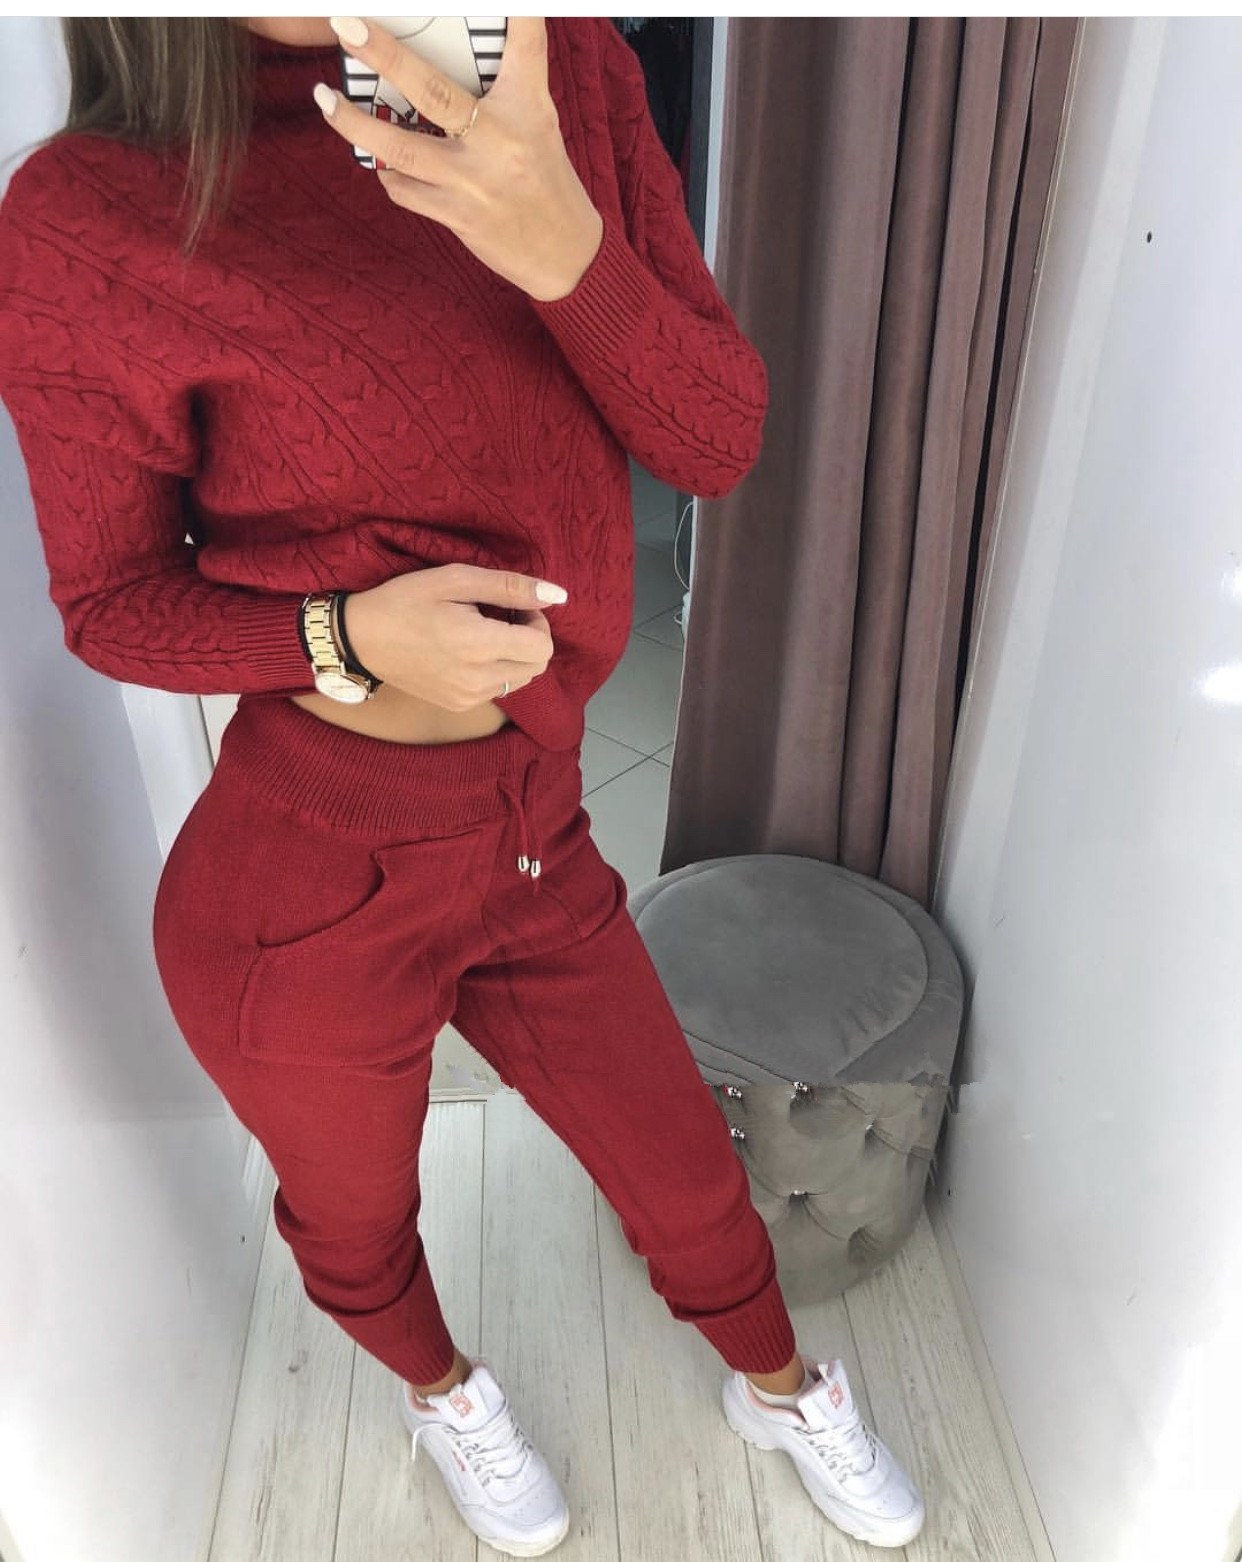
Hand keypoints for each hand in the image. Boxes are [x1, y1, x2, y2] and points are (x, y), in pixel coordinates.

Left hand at [315, 17, 603, 301]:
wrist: (564, 254)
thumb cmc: (545, 179)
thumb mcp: (537, 122)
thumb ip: (505, 86)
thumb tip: (449, 55)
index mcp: (527, 105)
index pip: (523, 40)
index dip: (514, 9)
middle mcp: (501, 138)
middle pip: (432, 89)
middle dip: (385, 55)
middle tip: (346, 26)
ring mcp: (475, 180)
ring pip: (401, 147)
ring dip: (355, 123)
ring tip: (325, 99)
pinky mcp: (459, 216)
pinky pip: (405, 190)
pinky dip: (388, 173)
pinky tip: (383, 162)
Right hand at [341, 563, 567, 710]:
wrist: (360, 639)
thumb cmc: (405, 600)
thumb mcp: (455, 579)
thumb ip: (510, 587)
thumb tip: (557, 595)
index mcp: (478, 644)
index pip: (543, 646)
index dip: (537, 621)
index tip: (514, 606)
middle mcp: (478, 679)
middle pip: (538, 665)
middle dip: (530, 638)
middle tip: (502, 616)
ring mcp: (468, 697)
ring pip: (521, 679)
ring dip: (515, 654)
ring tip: (484, 633)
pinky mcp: (459, 705)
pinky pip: (499, 689)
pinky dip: (496, 669)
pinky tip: (469, 651)